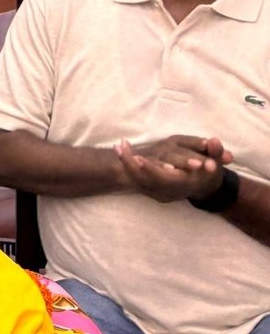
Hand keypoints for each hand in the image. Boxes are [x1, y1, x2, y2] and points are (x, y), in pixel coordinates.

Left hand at [116, 135, 233, 202]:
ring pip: (139, 182)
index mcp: (184, 184)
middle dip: (131, 166)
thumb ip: (215, 152)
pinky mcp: (154, 190)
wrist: (204, 186)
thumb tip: (214, 141)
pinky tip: (121, 150)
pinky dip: (127, 167)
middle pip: (146, 181)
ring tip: (118, 146)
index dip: (151, 170)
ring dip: (126, 164)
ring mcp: (161, 192)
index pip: (165, 180)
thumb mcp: (215, 161)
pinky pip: (137, 180)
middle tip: (120, 147)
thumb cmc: (209, 170)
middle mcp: (171, 191)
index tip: (138, 158)